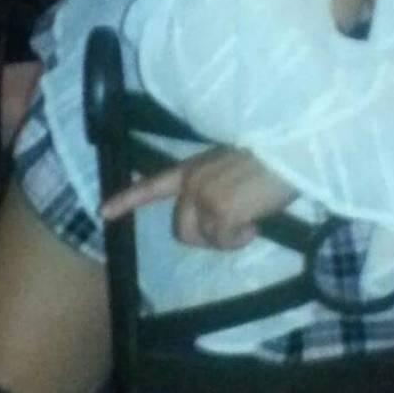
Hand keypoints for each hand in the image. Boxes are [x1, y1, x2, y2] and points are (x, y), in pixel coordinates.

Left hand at [101, 146, 296, 249]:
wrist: (290, 151)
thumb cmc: (272, 157)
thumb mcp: (233, 166)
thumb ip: (217, 184)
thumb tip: (223, 212)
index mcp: (193, 167)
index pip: (153, 185)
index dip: (126, 199)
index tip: (103, 212)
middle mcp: (192, 182)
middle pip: (181, 228)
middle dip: (205, 236)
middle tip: (235, 228)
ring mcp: (205, 197)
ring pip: (202, 238)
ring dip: (225, 239)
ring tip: (250, 222)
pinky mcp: (221, 212)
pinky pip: (224, 241)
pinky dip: (240, 239)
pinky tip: (256, 224)